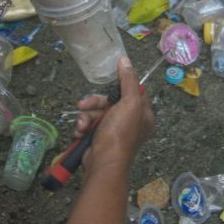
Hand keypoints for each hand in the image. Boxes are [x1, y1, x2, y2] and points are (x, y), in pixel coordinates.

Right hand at [81, 57, 154, 174]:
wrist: (103, 163)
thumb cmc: (120, 134)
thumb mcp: (129, 103)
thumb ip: (128, 80)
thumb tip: (125, 60)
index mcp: (143, 114)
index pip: (133, 91)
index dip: (119, 86)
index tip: (109, 80)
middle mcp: (130, 122)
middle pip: (110, 101)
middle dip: (94, 103)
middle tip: (83, 104)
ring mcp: (114, 131)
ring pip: (96, 112)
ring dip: (86, 116)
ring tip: (82, 125)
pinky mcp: (99, 138)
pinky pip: (89, 124)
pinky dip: (83, 126)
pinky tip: (80, 132)